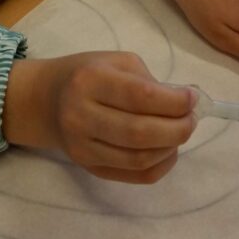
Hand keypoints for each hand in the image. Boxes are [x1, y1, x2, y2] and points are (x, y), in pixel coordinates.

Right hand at [2, 52, 196, 183]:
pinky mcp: (89, 168)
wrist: (45, 101)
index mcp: (90, 80)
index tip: (193, 98)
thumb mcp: (116, 62)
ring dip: (171, 147)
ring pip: (139, 159)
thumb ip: (150, 81)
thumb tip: (187, 103)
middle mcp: (82, 116)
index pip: (140, 96)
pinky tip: (167, 150)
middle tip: (192, 119)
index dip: (175, 101)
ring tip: (180, 131)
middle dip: (178, 128)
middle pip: (140, 133)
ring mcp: (83, 147)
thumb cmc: (87, 74)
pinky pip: (135, 176)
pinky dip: (161, 165)